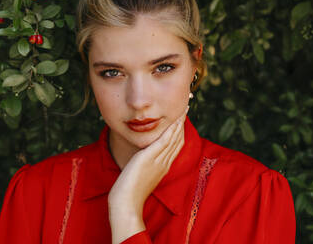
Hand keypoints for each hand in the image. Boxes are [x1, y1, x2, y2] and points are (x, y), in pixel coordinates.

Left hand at [107, 105, 188, 242]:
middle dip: (182, 124)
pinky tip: (175, 120)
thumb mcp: (140, 176)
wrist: (126, 203)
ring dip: (179, 123)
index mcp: (163, 167)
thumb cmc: (129, 193)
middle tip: (186, 109)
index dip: (179, 132)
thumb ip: (145, 167)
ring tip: (183, 109)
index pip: (175, 146)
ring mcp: (158, 161)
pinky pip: (164, 141)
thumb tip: (142, 160)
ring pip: (173, 138)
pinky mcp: (150, 158)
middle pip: (177, 140)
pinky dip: (171, 130)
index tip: (181, 120)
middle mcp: (164, 163)